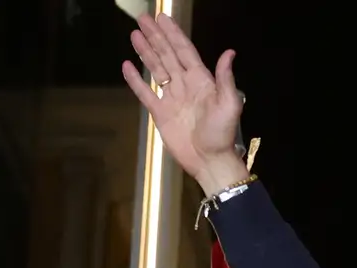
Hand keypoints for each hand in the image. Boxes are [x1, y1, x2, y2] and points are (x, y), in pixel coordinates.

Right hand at [121, 13, 248, 195]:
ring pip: (156, 69)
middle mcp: (185, 85)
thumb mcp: (229, 104)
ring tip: (135, 34)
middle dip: (156, 36)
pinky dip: (135, 79)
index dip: (173, 34)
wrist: (209, 160)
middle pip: (168, 55)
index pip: (184, 51)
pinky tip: (127, 65)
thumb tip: (229, 52)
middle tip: (143, 18)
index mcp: (202, 81)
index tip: (163, 18)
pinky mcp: (160, 113)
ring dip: (146, 51)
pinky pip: (145, 92)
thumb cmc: (222, 134)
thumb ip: (226, 78)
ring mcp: (172, 98)